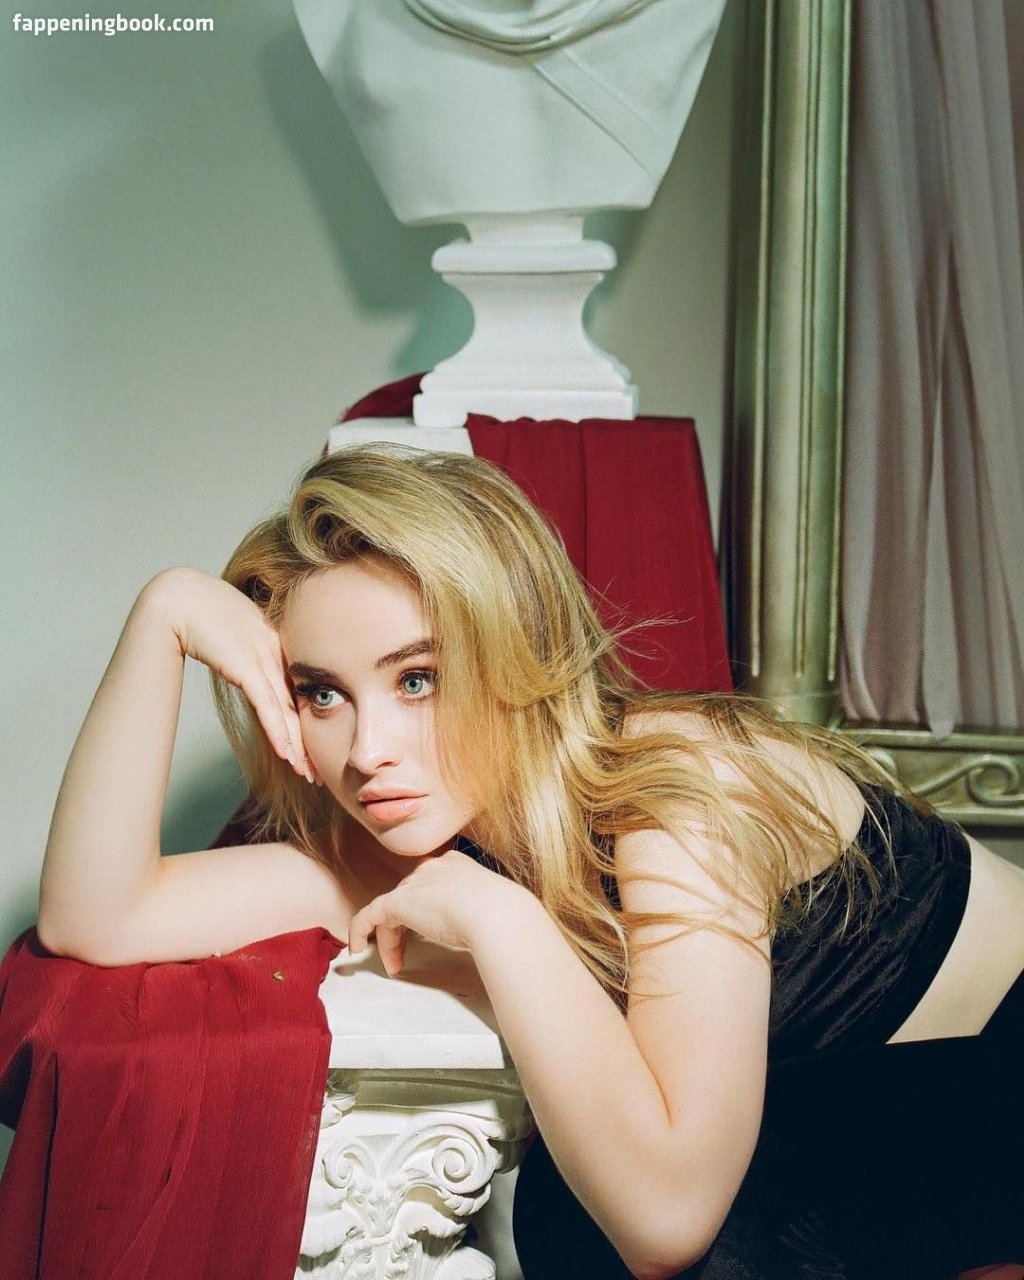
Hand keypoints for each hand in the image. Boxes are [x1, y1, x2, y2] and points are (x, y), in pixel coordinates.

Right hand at [140, 567, 311, 781]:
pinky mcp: (247, 668)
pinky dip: (279, 731)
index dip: (302, 723)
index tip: (309, 749)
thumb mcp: (234, 634)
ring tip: (305, 771)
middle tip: (315, 771)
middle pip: (296, 707)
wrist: (182, 598)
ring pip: (285, 712)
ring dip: (295, 745)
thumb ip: (246, 653)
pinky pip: (267, 707)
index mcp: (276, 647)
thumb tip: (246, 672)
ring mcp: (263, 662)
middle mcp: (276, 656)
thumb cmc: (205, 612)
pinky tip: (287, 752)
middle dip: (305, 742)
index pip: (294, 694)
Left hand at [346, 850, 518, 974]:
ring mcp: (416, 882)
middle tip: (405, 955)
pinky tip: (357, 948)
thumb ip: (479, 913)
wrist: (497, 915)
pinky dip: (359, 930)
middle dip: (404, 927)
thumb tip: (485, 932)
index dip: (423, 910)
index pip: (430, 884)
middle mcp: (433, 867)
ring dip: (390, 939)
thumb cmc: (505, 916)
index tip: (426, 933)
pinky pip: (369, 914)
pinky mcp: (399, 901)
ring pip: (392, 910)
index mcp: (457, 864)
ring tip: (395, 964)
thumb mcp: (493, 908)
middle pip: (409, 897)